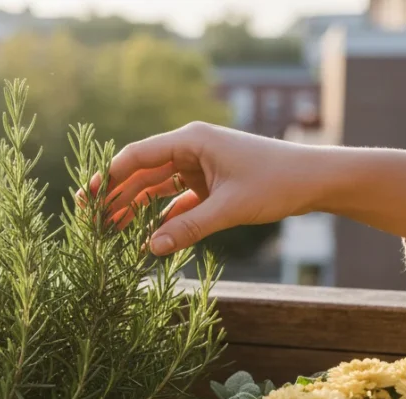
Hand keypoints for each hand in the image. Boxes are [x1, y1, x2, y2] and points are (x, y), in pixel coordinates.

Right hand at [95, 122, 405, 255]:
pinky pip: (177, 199)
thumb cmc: (277, 183)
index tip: (87, 199)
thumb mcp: (230, 208)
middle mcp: (190, 149)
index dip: (108, 177)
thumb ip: (189, 228)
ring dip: (135, 207)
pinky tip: (149, 237)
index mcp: (190, 140)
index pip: (137, 156)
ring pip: (156, 187)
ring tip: (111, 231)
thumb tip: (150, 250)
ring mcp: (200, 166)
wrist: (318, 180)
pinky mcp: (210, 184)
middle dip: (116, 195)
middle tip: (89, 220)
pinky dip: (163, 217)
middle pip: (141, 171)